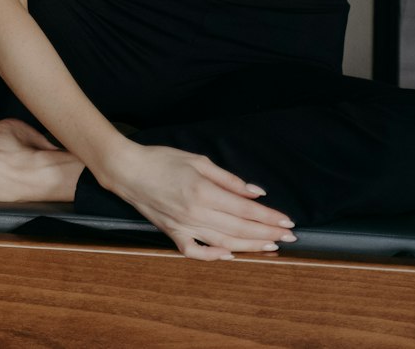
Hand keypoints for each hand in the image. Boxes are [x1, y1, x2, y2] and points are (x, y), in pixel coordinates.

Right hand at [100, 143, 297, 260]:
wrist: (126, 170)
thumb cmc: (161, 159)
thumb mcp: (198, 161)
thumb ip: (228, 179)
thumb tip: (256, 192)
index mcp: (203, 192)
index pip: (245, 209)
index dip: (269, 217)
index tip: (288, 221)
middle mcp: (195, 213)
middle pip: (240, 228)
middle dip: (268, 233)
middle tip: (288, 236)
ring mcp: (184, 226)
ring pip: (225, 242)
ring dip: (251, 246)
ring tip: (271, 247)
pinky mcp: (172, 234)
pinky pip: (195, 251)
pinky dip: (214, 256)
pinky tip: (230, 255)